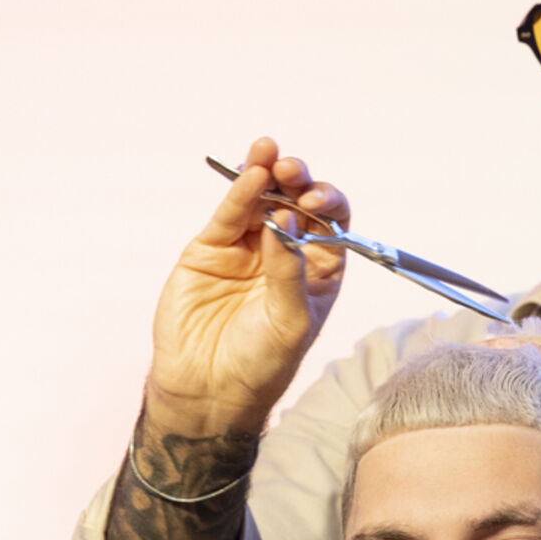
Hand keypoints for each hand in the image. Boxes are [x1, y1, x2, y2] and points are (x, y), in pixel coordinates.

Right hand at [143, 137, 349, 437]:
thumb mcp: (290, 321)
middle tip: (293, 171)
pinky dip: (238, 193)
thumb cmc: (262, 363)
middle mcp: (285, 252)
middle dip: (297, 180)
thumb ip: (289, 271)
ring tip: (268, 151)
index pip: (331, 222)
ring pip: (260, 199)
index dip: (327, 203)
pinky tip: (249, 174)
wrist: (209, 388)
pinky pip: (228, 215)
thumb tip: (284, 219)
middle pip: (296, 201)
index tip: (317, 201)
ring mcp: (247, 247)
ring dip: (266, 172)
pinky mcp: (211, 250)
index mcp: (318, 269)